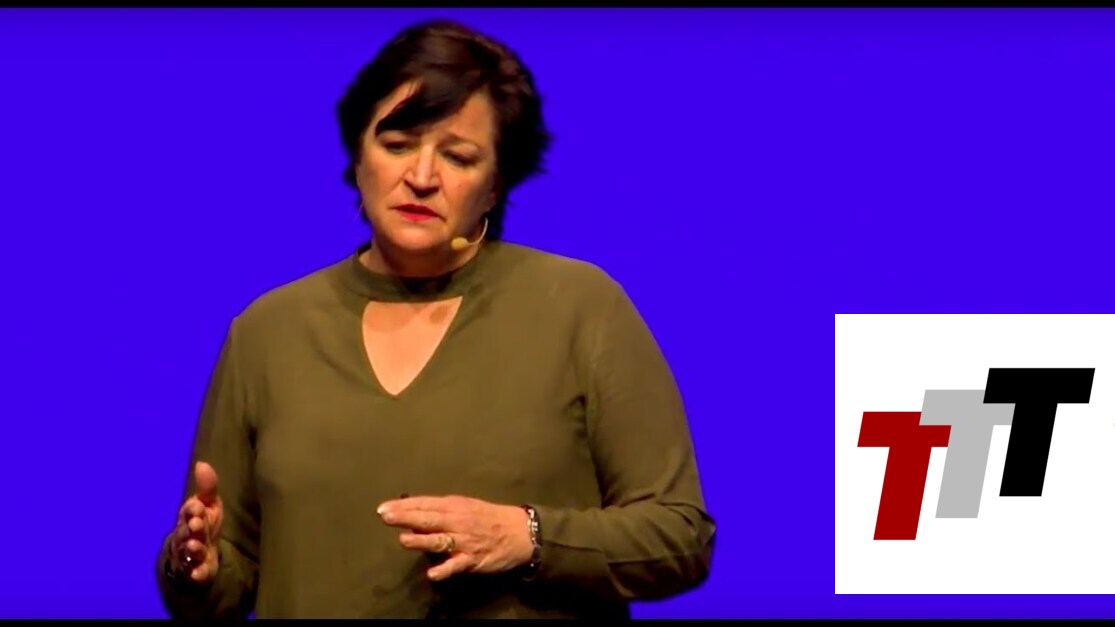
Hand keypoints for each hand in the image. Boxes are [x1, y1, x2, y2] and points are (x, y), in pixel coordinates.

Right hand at [168, 461, 222, 583]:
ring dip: (192, 549)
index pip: (189, 512)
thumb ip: (207, 487)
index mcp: (189, 518)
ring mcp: (190, 554)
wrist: (202, 553)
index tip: (198, 506)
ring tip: (196, 546)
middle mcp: (186, 536)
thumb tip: (202, 463)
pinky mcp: (197, 570)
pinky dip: (196, 574)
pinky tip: (198, 574)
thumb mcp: (209, 504)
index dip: (193, 509)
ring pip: (188, 552)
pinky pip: (195, 573)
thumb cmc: (205, 524)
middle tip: (197, 524)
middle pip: (186, 532)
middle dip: (191, 528)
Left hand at [377, 495, 531, 581]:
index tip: (384, 507)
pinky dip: (445, 569)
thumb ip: (441, 511)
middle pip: (430, 519)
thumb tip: (412, 516)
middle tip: (386, 516)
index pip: (426, 504)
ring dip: (422, 540)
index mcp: (455, 506)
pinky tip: (432, 574)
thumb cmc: (488, 517)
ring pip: (441, 540)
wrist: (521, 531)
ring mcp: (465, 541)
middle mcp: (458, 521)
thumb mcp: (466, 506)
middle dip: (407, 517)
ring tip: (404, 540)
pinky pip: (457, 565)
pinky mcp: (473, 560)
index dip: (405, 505)